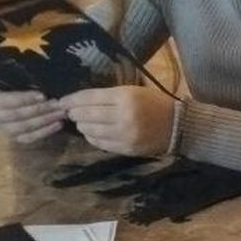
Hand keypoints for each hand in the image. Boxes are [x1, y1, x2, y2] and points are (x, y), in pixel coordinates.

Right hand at [0, 85, 67, 143]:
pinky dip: (45, 131)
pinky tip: (58, 124)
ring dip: (45, 120)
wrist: (4, 100)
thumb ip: (19, 79)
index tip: (43, 95)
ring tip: (61, 113)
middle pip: (17, 115)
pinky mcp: (14, 138)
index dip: (24, 99)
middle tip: (58, 104)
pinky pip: (29, 138)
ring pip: (24, 127)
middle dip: (40, 109)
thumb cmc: (10, 86)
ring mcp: (2, 129)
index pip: (5, 101)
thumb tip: (38, 78)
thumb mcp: (10, 79)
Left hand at [61, 85, 176, 155]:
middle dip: (74, 113)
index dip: (72, 100)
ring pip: (90, 130)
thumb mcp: (133, 91)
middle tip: (70, 112)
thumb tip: (79, 101)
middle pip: (86, 115)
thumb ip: (108, 96)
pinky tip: (93, 133)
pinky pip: (100, 143)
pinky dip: (92, 137)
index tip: (62, 101)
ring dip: (82, 126)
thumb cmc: (155, 103)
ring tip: (82, 122)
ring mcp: (125, 135)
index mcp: (126, 97)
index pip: (89, 98)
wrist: (179, 126)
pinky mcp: (127, 148)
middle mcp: (123, 116)